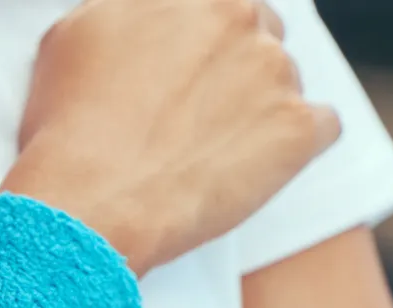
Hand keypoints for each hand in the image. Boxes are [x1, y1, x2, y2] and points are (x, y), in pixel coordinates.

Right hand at [1, 0, 340, 275]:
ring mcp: (276, 73)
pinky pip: (323, 127)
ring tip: (215, 149)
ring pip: (287, 78)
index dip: (200, 37)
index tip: (187, 67)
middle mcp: (239, 17)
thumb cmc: (69, 130)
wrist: (90, 203)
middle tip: (200, 111)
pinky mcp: (297, 132)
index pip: (217, 4)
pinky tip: (261, 165)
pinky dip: (298, 144)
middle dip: (236, 65)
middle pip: (259, 29)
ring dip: (260, 106)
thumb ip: (123, 13)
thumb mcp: (74, 36)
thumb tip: (141, 14)